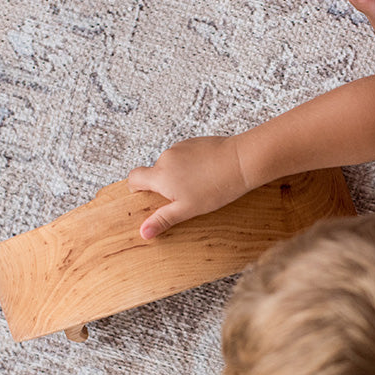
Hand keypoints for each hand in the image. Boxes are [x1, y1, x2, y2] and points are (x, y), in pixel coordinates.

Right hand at [126, 136, 247, 238]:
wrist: (240, 162)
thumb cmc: (215, 187)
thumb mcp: (187, 209)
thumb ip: (163, 219)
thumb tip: (143, 232)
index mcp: (160, 175)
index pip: (134, 178)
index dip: (136, 188)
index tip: (146, 197)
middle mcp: (166, 158)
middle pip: (155, 172)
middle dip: (165, 185)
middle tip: (183, 197)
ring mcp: (180, 147)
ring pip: (172, 164)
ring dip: (179, 174)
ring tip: (200, 186)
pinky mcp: (194, 142)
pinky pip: (185, 155)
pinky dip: (191, 164)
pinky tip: (207, 173)